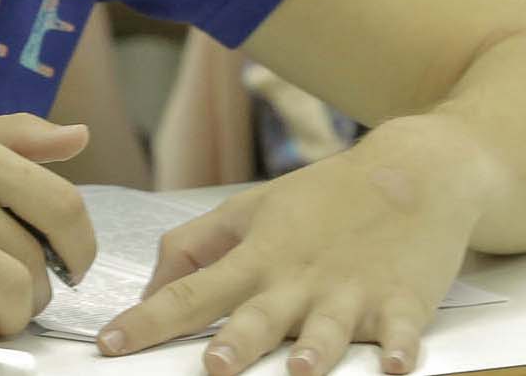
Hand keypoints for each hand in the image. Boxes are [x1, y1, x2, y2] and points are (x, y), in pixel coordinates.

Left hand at [99, 134, 481, 369]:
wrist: (414, 170)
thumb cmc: (326, 197)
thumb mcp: (252, 209)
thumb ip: (196, 246)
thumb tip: (152, 292)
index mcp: (257, 257)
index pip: (191, 291)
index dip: (149, 319)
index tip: (110, 343)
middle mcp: (297, 279)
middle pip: (258, 318)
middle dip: (235, 345)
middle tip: (213, 367)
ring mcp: (352, 291)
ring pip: (327, 329)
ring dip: (313, 350)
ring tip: (300, 370)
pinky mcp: (404, 301)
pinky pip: (402, 332)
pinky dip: (400, 350)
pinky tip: (395, 365)